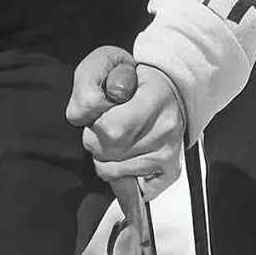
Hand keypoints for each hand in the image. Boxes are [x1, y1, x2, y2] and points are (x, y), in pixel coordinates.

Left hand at [66, 45, 185, 201]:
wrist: (169, 88)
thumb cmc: (131, 77)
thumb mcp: (105, 64)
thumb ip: (87, 86)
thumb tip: (84, 117)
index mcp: (155, 98)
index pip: (110, 129)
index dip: (94, 122)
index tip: (102, 109)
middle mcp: (166, 130)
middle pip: (108, 151)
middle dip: (95, 139)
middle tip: (107, 124)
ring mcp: (170, 154)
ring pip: (113, 172)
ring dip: (105, 157)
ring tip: (119, 137)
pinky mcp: (171, 173)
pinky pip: (131, 190)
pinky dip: (120, 176)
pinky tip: (126, 156)